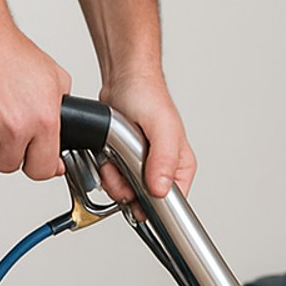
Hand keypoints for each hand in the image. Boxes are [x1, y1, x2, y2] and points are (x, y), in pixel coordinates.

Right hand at [0, 14, 71, 181]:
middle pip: (8, 165)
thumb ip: (61, 112)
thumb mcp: (52, 77)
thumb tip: (63, 142)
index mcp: (43, 120)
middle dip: (4, 150)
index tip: (29, 156)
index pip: (43, 169)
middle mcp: (15, 127)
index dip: (35, 164)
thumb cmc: (6, 48)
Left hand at [96, 72, 195, 202]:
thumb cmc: (147, 96)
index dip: (152, 204)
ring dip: (113, 179)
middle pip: (143, 203)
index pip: (172, 205)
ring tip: (115, 157)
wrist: (123, 80)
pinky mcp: (124, 165)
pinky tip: (109, 155)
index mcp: (180, 168)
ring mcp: (142, 169)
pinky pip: (112, 181)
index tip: (138, 189)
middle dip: (126, 189)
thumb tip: (161, 189)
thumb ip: (164, 159)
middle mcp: (163, 171)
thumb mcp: (162, 128)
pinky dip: (105, 171)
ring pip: (124, 194)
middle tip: (123, 166)